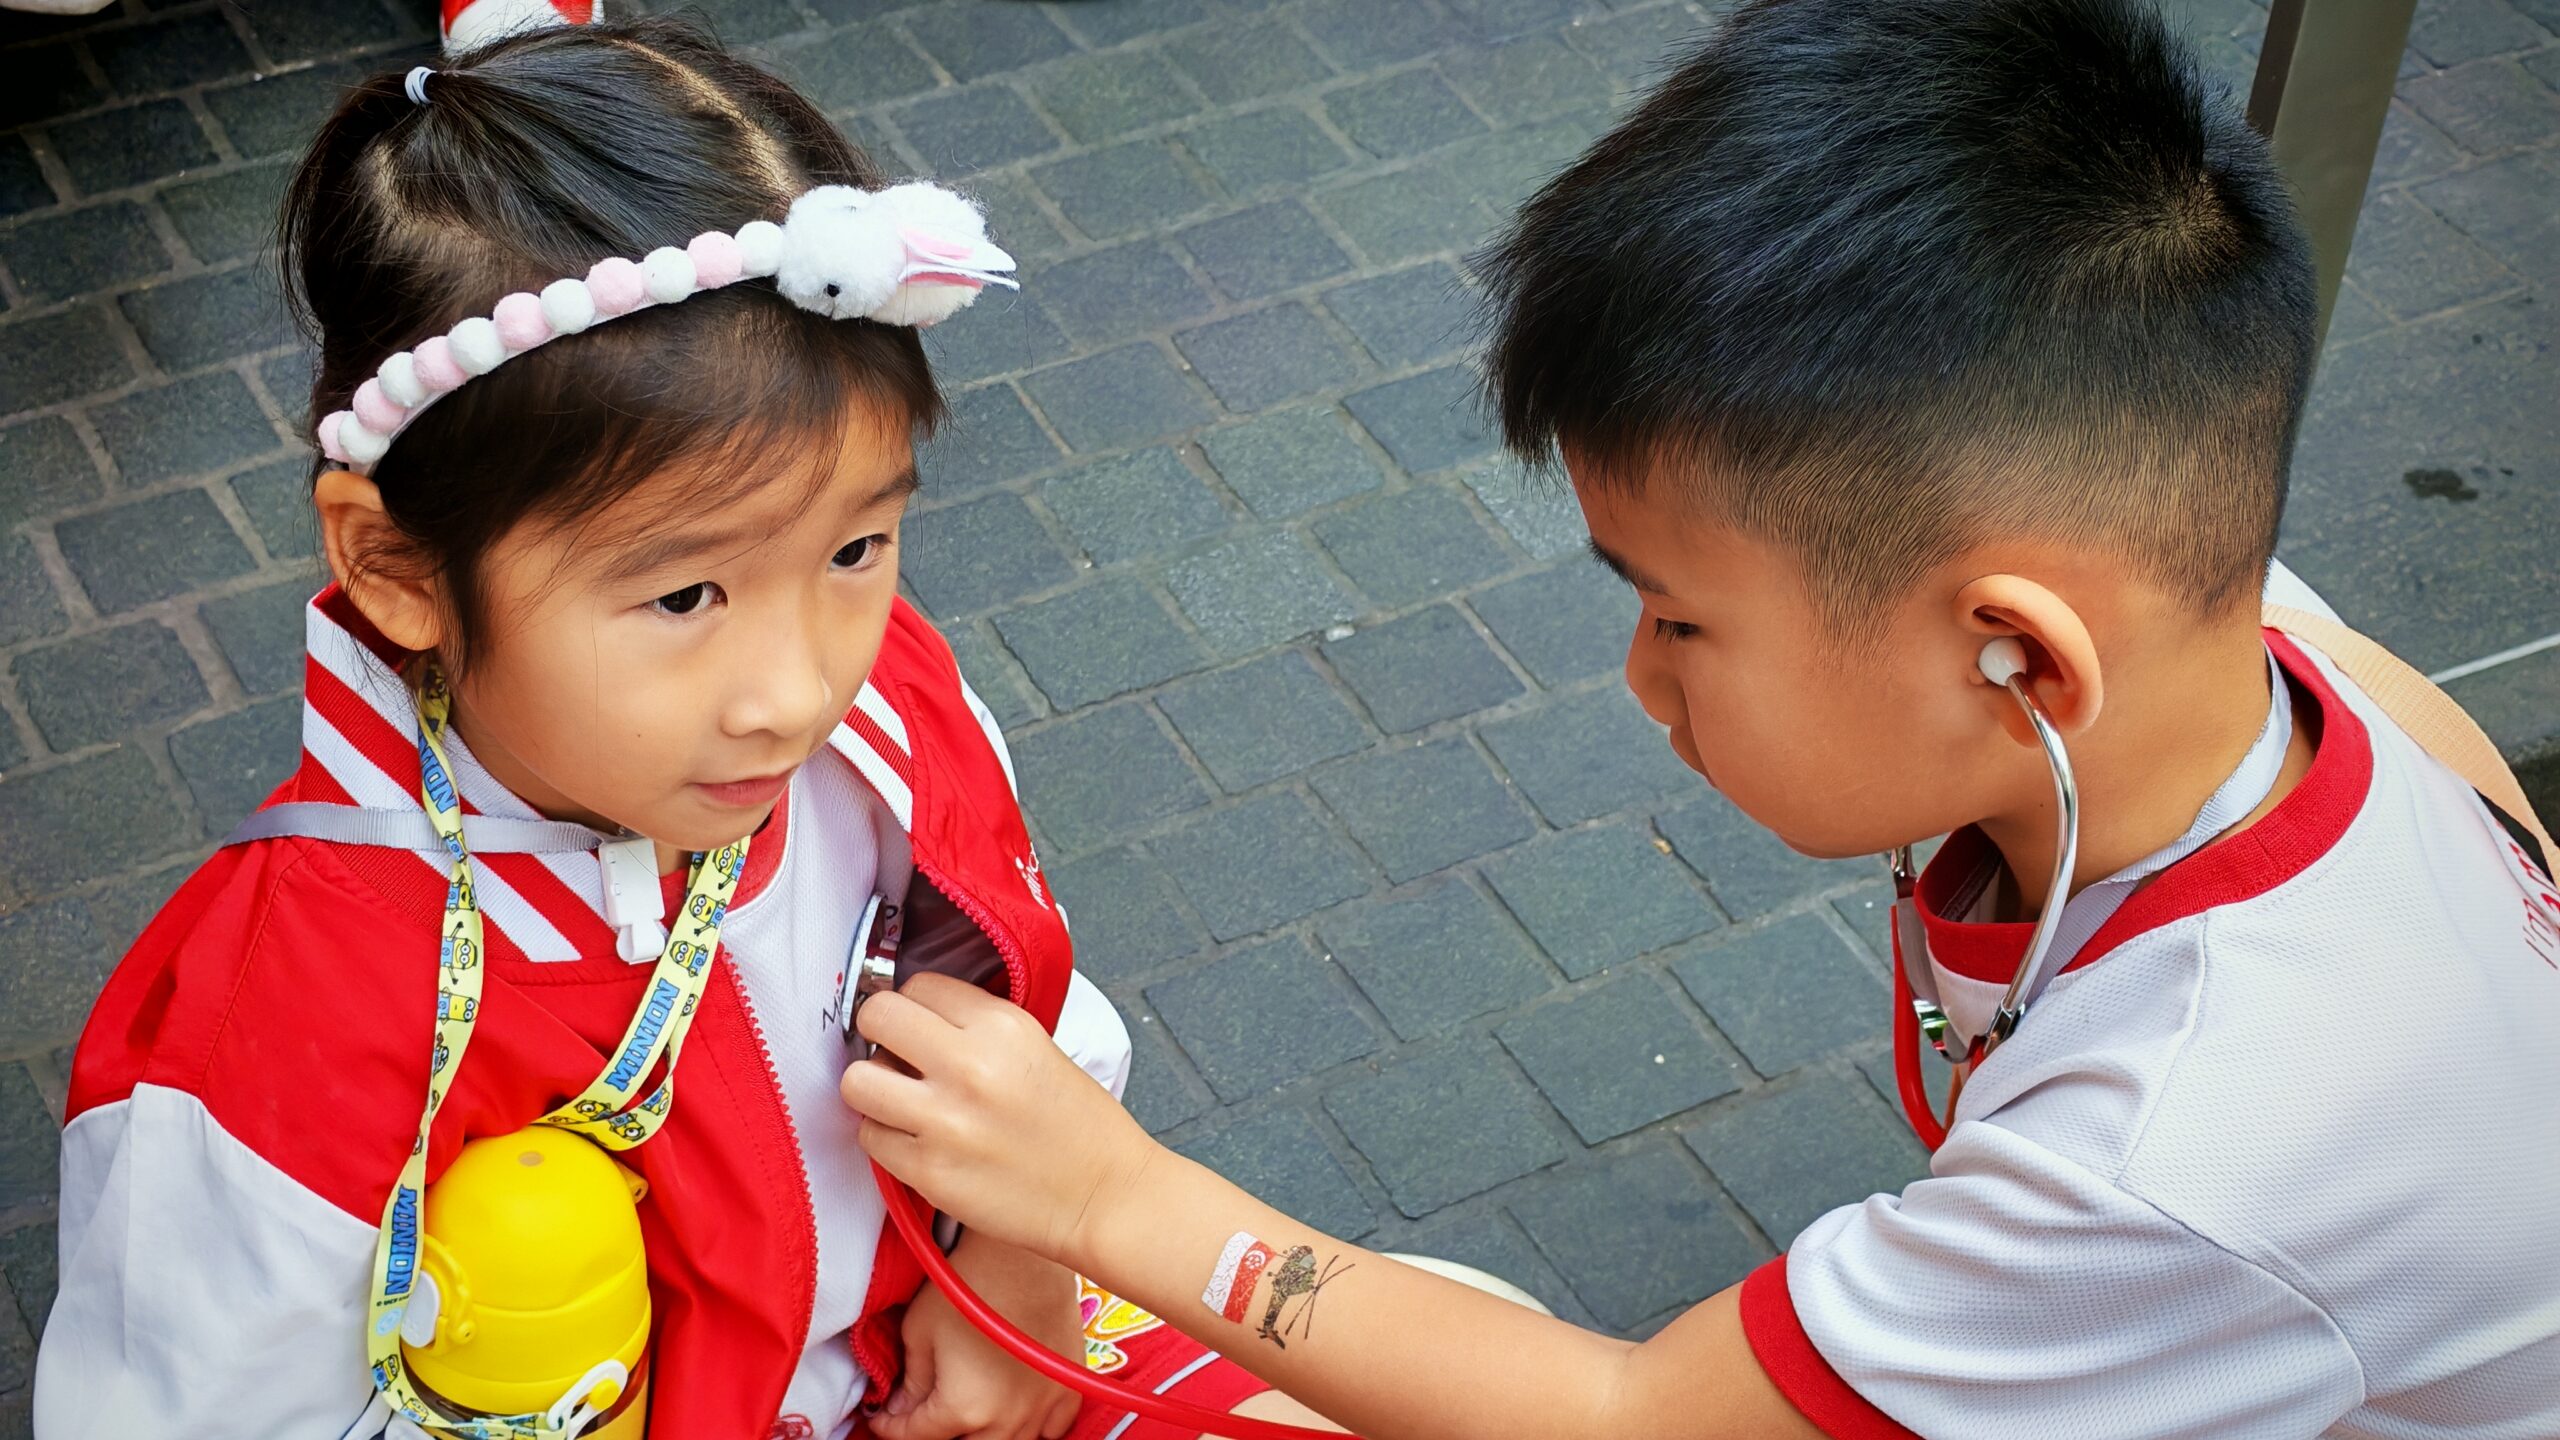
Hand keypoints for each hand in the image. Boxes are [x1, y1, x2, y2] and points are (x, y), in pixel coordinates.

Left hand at [842, 974, 1158, 1265]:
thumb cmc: (1080, 1128)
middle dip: (879, 1032)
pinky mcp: (928, 1171)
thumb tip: (917, 1015)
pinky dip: (887, 1138)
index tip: (917, 1021)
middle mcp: (970, 1066)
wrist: (1106, 1196)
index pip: (918, 984)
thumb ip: (976, 1026)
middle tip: (894, 1052)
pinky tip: (918, 1140)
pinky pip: (871, 1138)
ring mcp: (945, 1121)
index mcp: (1003, 1027)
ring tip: (900, 1100)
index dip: (914, 1004)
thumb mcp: (1038, 1047)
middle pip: (876, 1017)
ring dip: (874, 1089)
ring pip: (858, 1081)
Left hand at [873, 1231, 1083, 1439]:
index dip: (892, 1427)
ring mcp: (1043, 1407)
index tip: (882, 1418)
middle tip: (922, 1412)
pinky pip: (1052, 1429)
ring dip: (982, 1434)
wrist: (1021, 1252)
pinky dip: (1032, 1429)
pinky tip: (1016, 1412)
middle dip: (937, 1431)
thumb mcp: (920, 1333)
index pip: (916, 1434)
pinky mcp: (1067, 1388)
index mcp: (965, 1409)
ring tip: (967, 1413)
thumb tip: (902, 1406)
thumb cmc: (967, 1284)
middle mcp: (1008, 1419)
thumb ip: (911, 1381)